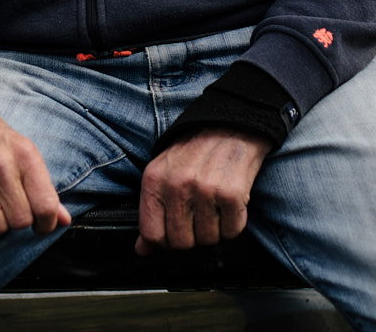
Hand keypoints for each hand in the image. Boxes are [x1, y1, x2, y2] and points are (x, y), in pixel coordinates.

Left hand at [135, 128, 272, 254]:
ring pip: (207, 239)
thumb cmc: (195, 149)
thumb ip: (151, 211)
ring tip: (214, 206)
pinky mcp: (231, 194)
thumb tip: (142, 248)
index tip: (173, 235)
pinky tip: (228, 204)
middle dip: (192, 237)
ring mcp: (205, 190)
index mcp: (155, 180)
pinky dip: (233, 224)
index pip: (152, 233)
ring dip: (214, 230)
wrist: (230, 125)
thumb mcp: (163, 172)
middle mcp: (177, 185)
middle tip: (198, 218)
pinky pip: (231, 231)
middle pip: (181, 242)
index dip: (164, 242)